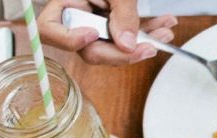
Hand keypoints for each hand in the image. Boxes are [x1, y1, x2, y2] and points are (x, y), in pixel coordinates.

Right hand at [37, 0, 176, 66]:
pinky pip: (126, 36)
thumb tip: (126, 45)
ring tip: (165, 32)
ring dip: (142, 42)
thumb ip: (121, 13)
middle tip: (148, 47)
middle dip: (122, 53)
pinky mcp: (112, 22)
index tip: (93, 33)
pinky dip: (146, 32)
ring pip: (113, 46)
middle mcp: (75, 15)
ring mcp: (94, 21)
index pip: (51, 30)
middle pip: (88, 48)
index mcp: (64, 1)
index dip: (70, 39)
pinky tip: (164, 25)